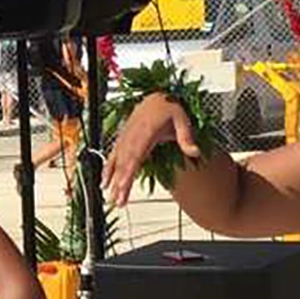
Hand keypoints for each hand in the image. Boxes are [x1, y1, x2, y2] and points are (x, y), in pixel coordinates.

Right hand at [104, 91, 200, 207]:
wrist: (156, 96)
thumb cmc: (168, 106)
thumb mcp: (182, 118)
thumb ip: (186, 136)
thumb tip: (194, 151)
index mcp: (145, 131)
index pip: (135, 155)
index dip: (128, 171)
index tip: (123, 185)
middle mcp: (132, 136)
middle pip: (124, 163)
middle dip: (120, 184)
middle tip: (119, 201)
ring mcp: (125, 138)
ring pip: (117, 162)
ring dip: (113, 181)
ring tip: (112, 198)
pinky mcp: (123, 140)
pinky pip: (113, 157)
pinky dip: (107, 170)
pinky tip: (104, 183)